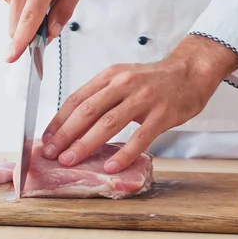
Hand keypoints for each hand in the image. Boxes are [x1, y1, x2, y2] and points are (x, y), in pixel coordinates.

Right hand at [0, 0, 89, 62]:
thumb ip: (66, 7)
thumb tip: (53, 31)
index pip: (30, 18)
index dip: (22, 40)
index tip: (12, 55)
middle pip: (17, 25)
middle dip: (29, 33)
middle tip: (47, 22)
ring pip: (13, 18)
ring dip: (26, 16)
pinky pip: (9, 6)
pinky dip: (20, 4)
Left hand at [40, 34, 237, 172]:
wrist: (191, 71)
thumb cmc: (152, 80)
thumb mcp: (121, 79)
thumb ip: (100, 97)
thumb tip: (71, 124)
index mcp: (109, 76)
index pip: (76, 99)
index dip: (58, 121)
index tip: (46, 139)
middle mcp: (123, 84)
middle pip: (87, 112)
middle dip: (65, 135)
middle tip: (51, 153)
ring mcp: (143, 98)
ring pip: (108, 124)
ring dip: (85, 144)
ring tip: (70, 160)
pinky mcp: (163, 114)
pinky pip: (140, 138)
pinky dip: (123, 154)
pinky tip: (110, 167)